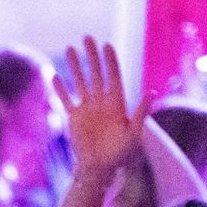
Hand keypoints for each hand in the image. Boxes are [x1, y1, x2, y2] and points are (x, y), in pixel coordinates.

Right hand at [58, 36, 146, 177]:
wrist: (100, 169)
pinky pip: (66, 100)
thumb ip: (141, 113)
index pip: (114, 76)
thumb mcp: (135, 134)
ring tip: (70, 48)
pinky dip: (60, 90)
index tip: (106, 45)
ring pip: (81, 82)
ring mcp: (88, 109)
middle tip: (87, 38)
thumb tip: (151, 91)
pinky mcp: (75, 118)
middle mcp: (102, 102)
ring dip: (75, 66)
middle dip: (92, 56)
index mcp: (117, 104)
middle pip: (96, 74)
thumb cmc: (120, 155)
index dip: (110, 61)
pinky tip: (54, 76)